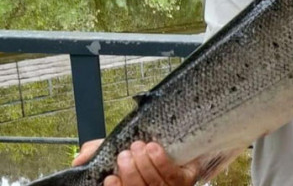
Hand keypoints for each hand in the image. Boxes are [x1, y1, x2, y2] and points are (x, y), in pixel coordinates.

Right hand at [72, 139, 199, 185]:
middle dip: (131, 172)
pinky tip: (154, 149)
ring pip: (155, 183)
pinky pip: (174, 176)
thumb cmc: (142, 147)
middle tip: (125, 154)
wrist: (176, 138)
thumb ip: (96, 151)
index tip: (110, 177)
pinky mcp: (186, 180)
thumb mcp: (116, 147)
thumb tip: (79, 159)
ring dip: (145, 165)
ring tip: (139, 147)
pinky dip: (161, 162)